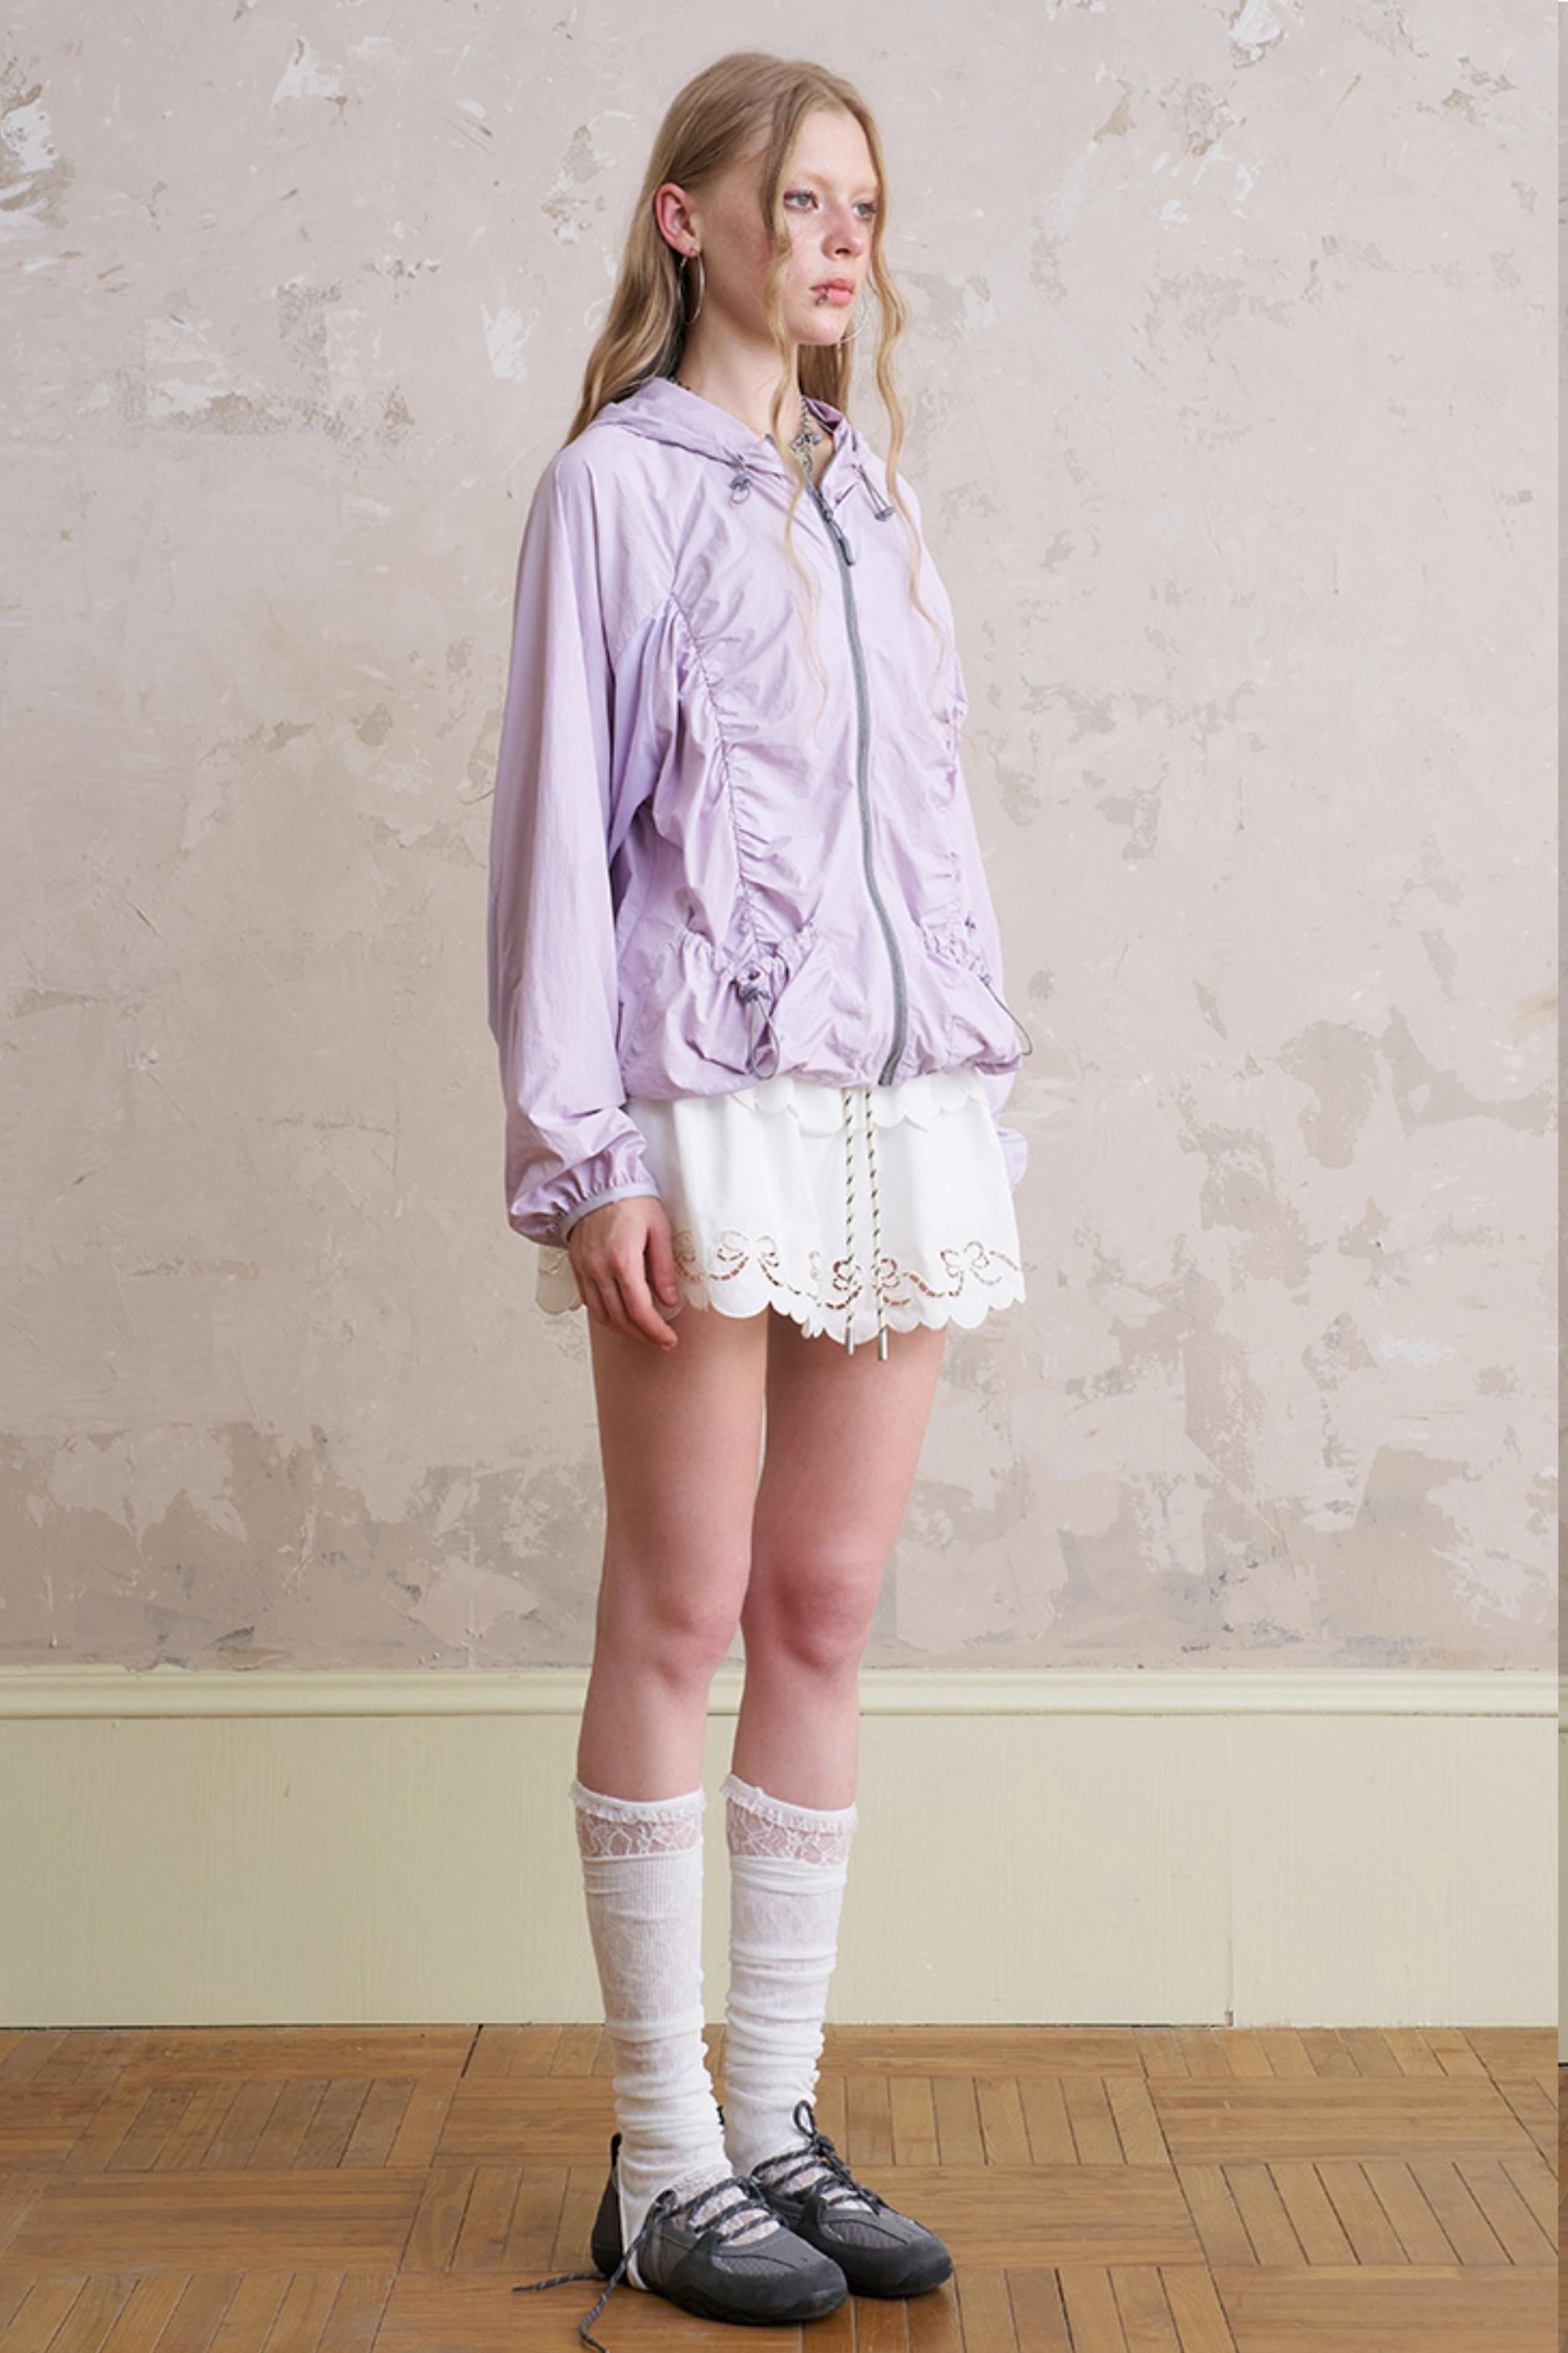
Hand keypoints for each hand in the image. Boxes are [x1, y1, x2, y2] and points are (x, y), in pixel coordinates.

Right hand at [567, 1196, 684, 1348]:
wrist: (597, 1183)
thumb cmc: (629, 1200)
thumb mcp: (659, 1228)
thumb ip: (664, 1267)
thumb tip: (670, 1299)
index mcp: (623, 1259)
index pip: (639, 1310)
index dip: (656, 1331)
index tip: (668, 1339)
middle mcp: (599, 1268)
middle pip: (620, 1319)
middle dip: (643, 1335)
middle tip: (660, 1341)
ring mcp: (585, 1269)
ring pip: (602, 1315)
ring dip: (623, 1330)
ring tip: (642, 1332)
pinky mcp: (577, 1267)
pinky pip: (589, 1301)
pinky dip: (605, 1315)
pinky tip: (620, 1315)